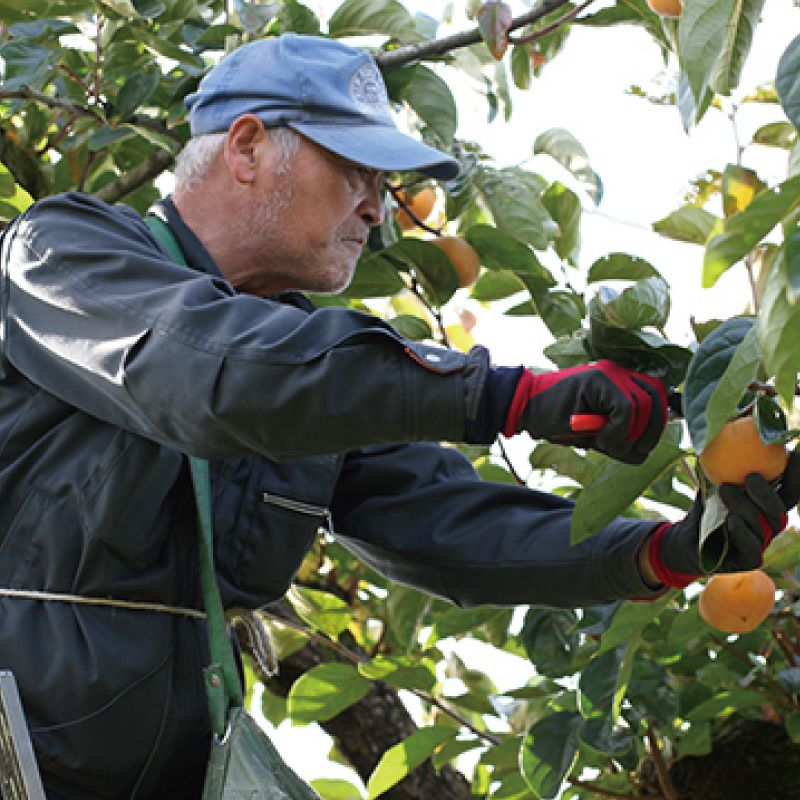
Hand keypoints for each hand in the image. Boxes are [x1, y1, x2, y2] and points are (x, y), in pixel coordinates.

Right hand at [503, 360, 667, 463]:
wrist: (527, 409)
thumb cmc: (560, 423)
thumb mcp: (598, 434)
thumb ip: (623, 437)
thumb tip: (644, 450)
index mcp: (623, 382)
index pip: (658, 398)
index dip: (656, 424)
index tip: (641, 446)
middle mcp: (620, 372)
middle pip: (657, 401)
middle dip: (647, 433)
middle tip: (622, 449)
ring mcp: (610, 372)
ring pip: (644, 406)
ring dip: (628, 435)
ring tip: (604, 444)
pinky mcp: (598, 379)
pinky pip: (626, 409)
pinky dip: (617, 432)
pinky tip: (599, 440)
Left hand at [648, 450, 799, 587]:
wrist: (684, 536)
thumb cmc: (705, 505)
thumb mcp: (713, 480)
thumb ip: (724, 460)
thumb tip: (726, 422)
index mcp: (767, 506)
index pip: (790, 492)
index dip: (796, 476)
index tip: (794, 454)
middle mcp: (768, 526)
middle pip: (779, 511)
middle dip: (767, 493)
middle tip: (750, 477)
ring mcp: (760, 544)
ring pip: (763, 527)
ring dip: (746, 507)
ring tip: (725, 491)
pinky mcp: (746, 561)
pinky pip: (752, 550)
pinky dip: (743, 534)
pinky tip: (733, 521)